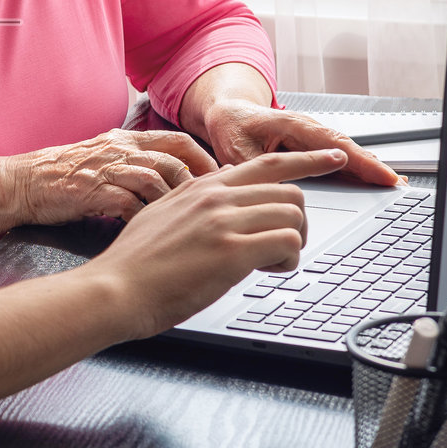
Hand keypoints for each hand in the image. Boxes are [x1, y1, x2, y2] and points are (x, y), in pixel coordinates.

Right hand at [7, 129, 218, 224]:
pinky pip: (128, 203)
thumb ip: (135, 164)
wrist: (21, 183)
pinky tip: (154, 233)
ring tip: (189, 224)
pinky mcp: (91, 191)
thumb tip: (173, 178)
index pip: (177, 141)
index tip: (224, 181)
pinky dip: (145, 218)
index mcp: (125, 140)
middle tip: (217, 208)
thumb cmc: (62, 177)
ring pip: (155, 179)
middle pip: (173, 159)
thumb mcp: (103, 159)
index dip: (204, 160)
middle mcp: (119, 150)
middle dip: (199, 185)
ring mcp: (105, 170)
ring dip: (175, 202)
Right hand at [92, 148, 346, 334]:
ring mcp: (223, 222)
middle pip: (289, 191)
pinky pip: (287, 244)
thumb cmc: (135, 263)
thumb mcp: (162, 215)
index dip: (305, 160)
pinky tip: (266, 272)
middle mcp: (215, 197)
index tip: (332, 158)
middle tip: (279, 246)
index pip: (265, 163)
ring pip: (293, 215)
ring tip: (270, 263)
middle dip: (296, 221)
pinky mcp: (231, 252)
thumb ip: (195, 202)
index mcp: (202, 187)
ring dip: (294, 243)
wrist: (114, 289)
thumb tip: (224, 194)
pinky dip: (288, 261)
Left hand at [201, 98, 400, 186]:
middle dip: (372, 165)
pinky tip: (372, 179)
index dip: (358, 162)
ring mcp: (311, 135)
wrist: (228, 113)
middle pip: (346, 147)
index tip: (379, 174)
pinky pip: (338, 154)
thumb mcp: (237, 150)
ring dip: (369, 166)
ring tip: (392, 183)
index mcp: (291, 125)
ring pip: (345, 151)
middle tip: (396, 184)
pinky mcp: (311, 144)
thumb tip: (276, 190)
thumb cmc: (232, 127)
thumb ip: (258, 169)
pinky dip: (357, 166)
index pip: (333, 144)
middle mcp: (307, 127)